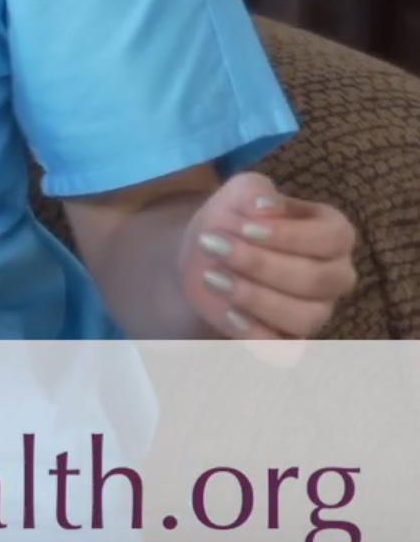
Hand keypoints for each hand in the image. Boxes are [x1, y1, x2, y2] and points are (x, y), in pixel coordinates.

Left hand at [179, 172, 356, 338]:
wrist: (206, 250)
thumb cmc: (234, 218)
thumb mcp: (240, 193)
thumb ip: (254, 191)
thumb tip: (264, 206)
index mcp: (334, 234)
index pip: (332, 238)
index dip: (288, 235)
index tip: (244, 227)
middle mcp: (334, 276)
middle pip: (317, 279)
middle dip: (260, 264)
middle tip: (214, 246)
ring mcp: (316, 311)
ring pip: (305, 317)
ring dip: (255, 297)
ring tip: (213, 276)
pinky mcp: (288, 339)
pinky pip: (284, 350)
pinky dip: (256, 334)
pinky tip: (228, 311)